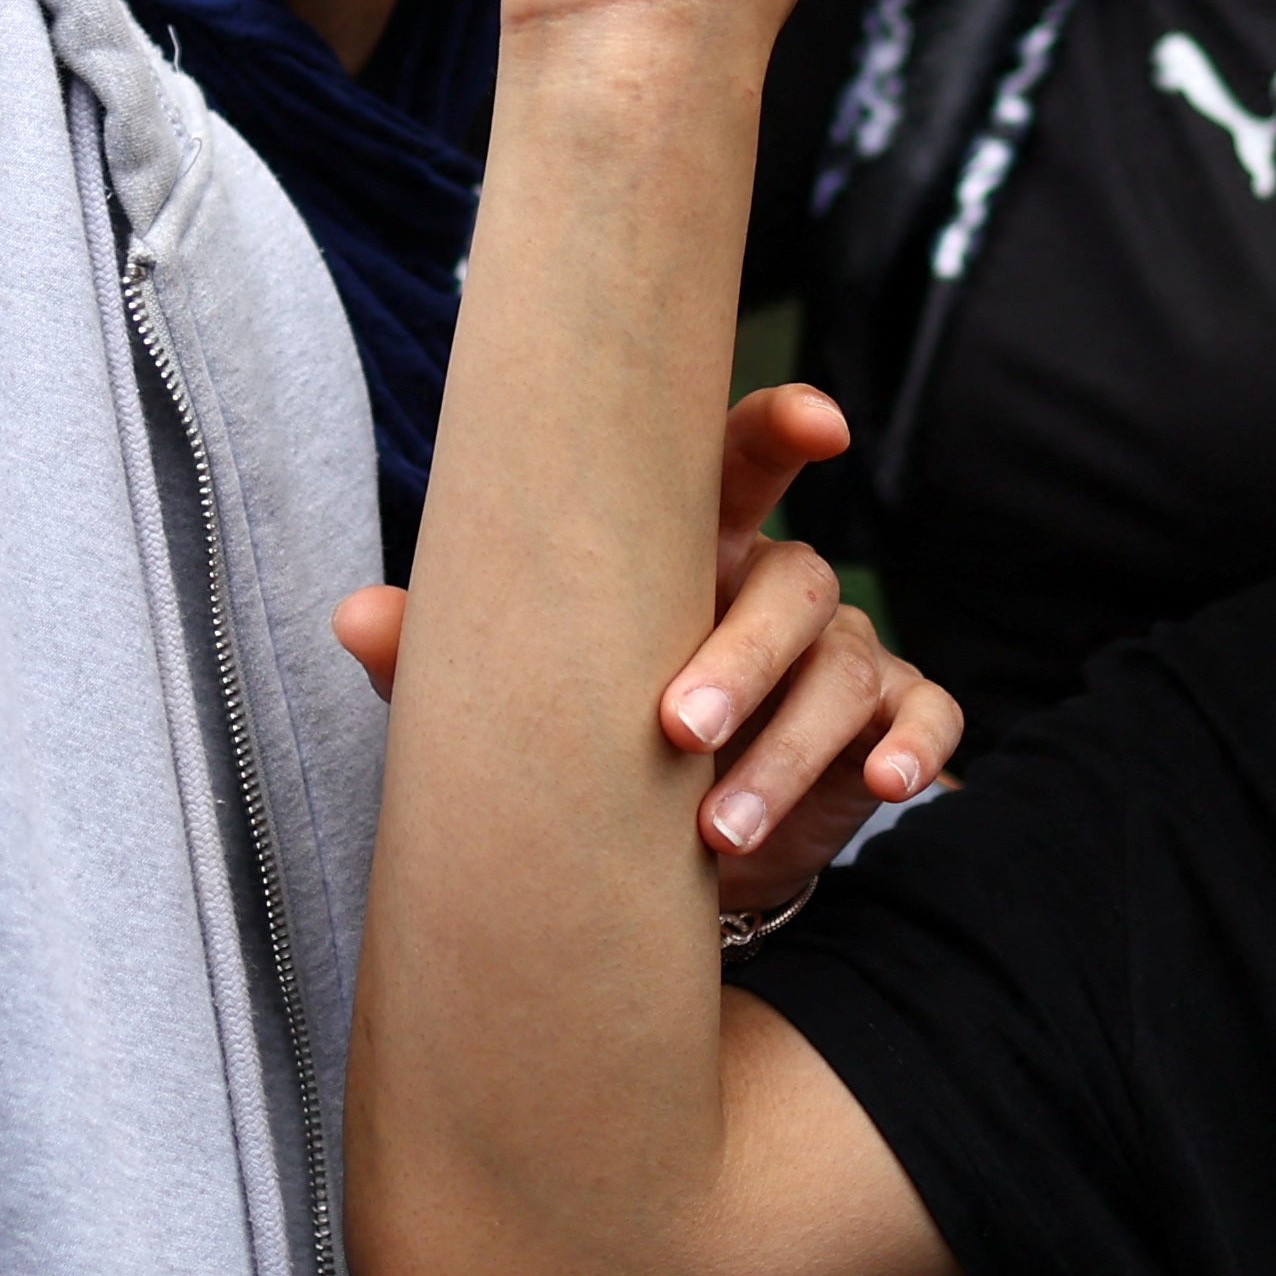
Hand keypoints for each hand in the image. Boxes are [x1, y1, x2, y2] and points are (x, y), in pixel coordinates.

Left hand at [332, 381, 952, 919]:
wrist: (671, 853)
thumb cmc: (591, 739)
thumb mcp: (515, 697)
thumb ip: (444, 651)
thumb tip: (349, 617)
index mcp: (693, 553)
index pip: (741, 465)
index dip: (781, 428)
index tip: (818, 422)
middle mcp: (780, 587)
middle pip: (796, 583)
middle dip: (742, 654)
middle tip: (677, 730)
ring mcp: (845, 652)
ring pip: (844, 668)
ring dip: (789, 748)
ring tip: (718, 830)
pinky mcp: (888, 718)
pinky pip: (926, 712)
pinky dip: (916, 744)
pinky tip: (890, 782)